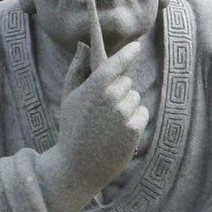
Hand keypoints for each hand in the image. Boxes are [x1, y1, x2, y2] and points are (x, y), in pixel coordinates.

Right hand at [37, 41, 148, 211]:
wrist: (77, 167)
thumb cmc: (71, 130)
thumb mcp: (69, 98)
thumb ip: (76, 69)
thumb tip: (83, 44)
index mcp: (94, 87)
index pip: (118, 62)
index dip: (129, 53)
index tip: (137, 46)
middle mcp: (111, 98)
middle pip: (127, 82)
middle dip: (120, 91)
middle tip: (105, 109)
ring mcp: (123, 114)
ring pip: (136, 98)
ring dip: (128, 106)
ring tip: (111, 123)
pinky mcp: (133, 130)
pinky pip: (142, 114)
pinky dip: (135, 121)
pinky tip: (119, 132)